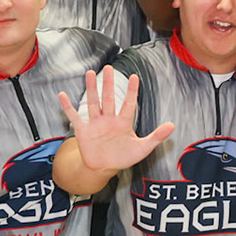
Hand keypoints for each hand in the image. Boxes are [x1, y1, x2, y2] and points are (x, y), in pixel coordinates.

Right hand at [58, 67, 175, 171]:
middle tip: (109, 67)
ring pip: (93, 103)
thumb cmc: (123, 157)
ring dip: (91, 89)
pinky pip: (74, 116)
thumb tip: (172, 125)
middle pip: (109, 99)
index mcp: (123, 123)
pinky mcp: (83, 131)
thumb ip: (156, 137)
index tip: (134, 76)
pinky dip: (67, 107)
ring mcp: (95, 124)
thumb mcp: (142, 148)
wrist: (103, 168)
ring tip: (90, 73)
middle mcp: (109, 120)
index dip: (132, 91)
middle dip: (109, 84)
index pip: (128, 104)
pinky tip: (62, 95)